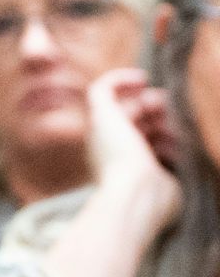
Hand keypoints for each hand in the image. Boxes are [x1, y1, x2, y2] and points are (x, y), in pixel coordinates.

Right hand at [85, 68, 181, 234]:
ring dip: (145, 100)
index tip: (176, 137)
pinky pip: (101, 89)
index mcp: (118, 168)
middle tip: (170, 116)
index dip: (158, 133)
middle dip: (155, 115)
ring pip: (118, 105)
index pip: (135, 141)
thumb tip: (177, 159)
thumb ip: (169, 168)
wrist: (135, 194)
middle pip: (128, 121)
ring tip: (162, 103)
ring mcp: (100, 133)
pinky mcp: (99, 117)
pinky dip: (120, 79)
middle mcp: (105, 150)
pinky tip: (142, 79)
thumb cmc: (154, 197)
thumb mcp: (167, 180)